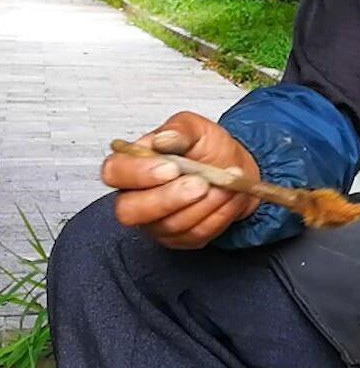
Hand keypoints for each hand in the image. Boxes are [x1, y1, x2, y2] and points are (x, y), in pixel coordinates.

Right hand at [101, 111, 260, 249]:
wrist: (237, 170)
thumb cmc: (210, 149)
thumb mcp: (198, 129)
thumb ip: (180, 130)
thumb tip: (163, 138)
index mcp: (134, 164)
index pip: (114, 172)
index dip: (139, 174)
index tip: (172, 168)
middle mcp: (137, 197)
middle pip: (130, 210)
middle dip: (169, 198)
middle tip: (201, 184)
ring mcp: (155, 222)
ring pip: (169, 225)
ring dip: (204, 204)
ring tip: (225, 185)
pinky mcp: (178, 238)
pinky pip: (194, 234)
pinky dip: (218, 214)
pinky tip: (227, 197)